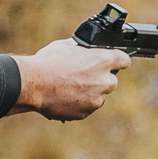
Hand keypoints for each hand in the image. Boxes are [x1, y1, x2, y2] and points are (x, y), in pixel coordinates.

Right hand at [10, 38, 128, 120]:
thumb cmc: (47, 62)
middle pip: (112, 81)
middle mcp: (104, 80)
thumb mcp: (65, 46)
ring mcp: (96, 99)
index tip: (114, 63)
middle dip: (100, 79)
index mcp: (103, 60)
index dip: (118, 61)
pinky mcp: (85, 112)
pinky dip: (78, 104)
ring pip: (98, 96)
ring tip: (68, 88)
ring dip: (89, 93)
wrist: (33, 85)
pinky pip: (86, 108)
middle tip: (83, 76)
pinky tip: (64, 97)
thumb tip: (82, 49)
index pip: (124, 60)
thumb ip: (81, 49)